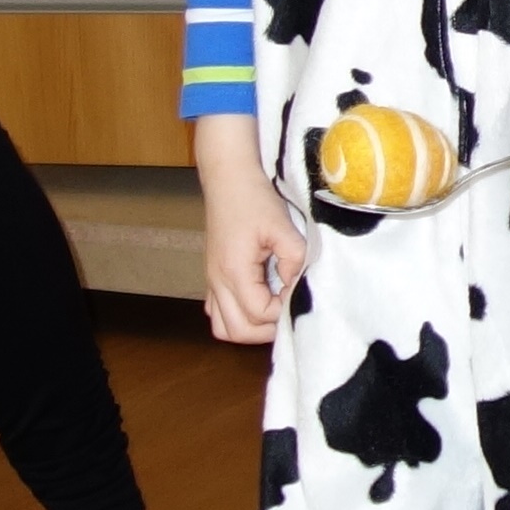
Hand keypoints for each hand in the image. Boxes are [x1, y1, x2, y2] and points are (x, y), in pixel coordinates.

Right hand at [193, 119, 305, 346]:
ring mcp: (211, 281)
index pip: (258, 314)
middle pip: (237, 331)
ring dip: (249, 328)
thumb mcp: (282, 226)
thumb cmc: (254, 198)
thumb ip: (294, 259)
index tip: (297, 292)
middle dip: (266, 330)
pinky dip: (236, 317)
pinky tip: (257, 301)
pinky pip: (217, 312)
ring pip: (223, 327)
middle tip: (288, 311)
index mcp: (234, 271)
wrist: (228, 178)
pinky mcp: (213, 276)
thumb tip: (298, 285)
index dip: (282, 310)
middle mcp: (217, 282)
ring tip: (272, 310)